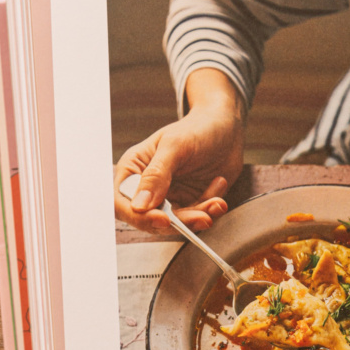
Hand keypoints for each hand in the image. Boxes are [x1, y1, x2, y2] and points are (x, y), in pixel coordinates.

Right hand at [113, 69, 244, 232]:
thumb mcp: (175, 147)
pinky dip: (211, 207)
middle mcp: (148, 186)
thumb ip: (156, 175)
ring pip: (178, 222)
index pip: (123, 202)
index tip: (164, 219)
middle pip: (151, 218)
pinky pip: (197, 215)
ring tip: (217, 203)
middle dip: (180, 221)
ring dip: (200, 215)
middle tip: (203, 217)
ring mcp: (169, 196)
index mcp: (134, 169)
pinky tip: (219, 184)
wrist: (226, 127)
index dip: (140, 216)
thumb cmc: (197, 128)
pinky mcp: (189, 202)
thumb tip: (139, 205)